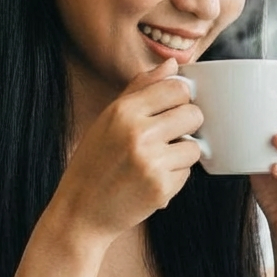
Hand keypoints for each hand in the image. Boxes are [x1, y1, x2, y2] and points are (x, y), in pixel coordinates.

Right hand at [56, 58, 202, 240]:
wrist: (82, 211)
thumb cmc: (95, 162)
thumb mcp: (108, 118)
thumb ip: (141, 89)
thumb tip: (173, 65)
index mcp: (123, 111)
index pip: (177, 88)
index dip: (181, 98)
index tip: (172, 109)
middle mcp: (138, 133)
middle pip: (193, 114)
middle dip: (187, 125)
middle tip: (168, 137)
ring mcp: (151, 162)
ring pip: (194, 147)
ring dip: (182, 154)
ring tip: (157, 161)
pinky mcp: (161, 188)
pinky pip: (187, 173)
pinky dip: (175, 176)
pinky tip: (152, 179)